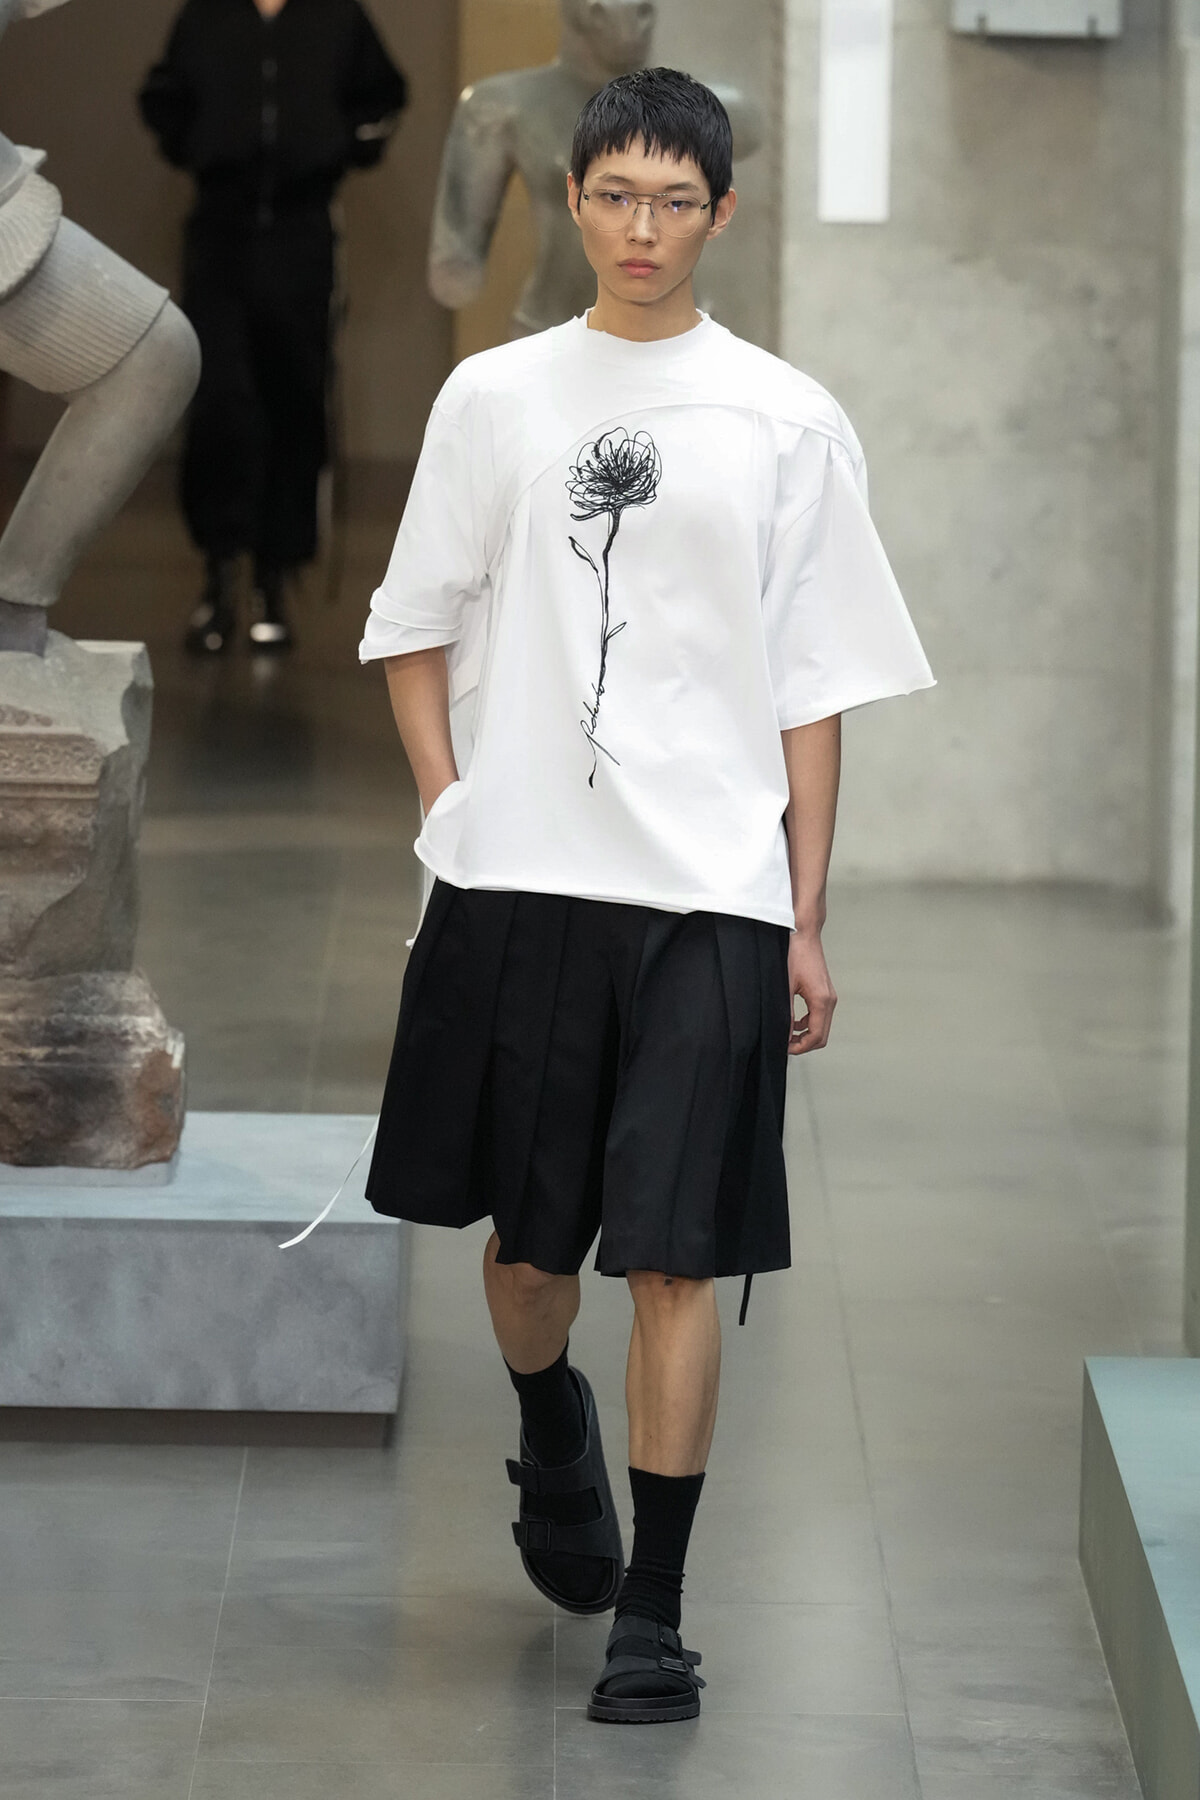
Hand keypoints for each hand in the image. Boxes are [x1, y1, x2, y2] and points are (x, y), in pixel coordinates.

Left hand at [787, 928, 835, 1054]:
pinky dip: (809, 1024)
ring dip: (806, 1035)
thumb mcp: (784, 986)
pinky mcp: (825, 991)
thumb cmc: (794, 954)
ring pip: (822, 1026)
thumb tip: (783, 1034)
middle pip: (822, 1035)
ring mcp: (829, 996)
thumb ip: (784, 1013)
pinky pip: (820, 1016)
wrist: (803, 933)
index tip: (785, 1049)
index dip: (801, 1048)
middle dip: (804, 1045)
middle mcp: (829, 1000)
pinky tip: (793, 1022)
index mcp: (821, 1000)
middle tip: (785, 1046)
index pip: (817, 1036)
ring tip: (787, 1036)